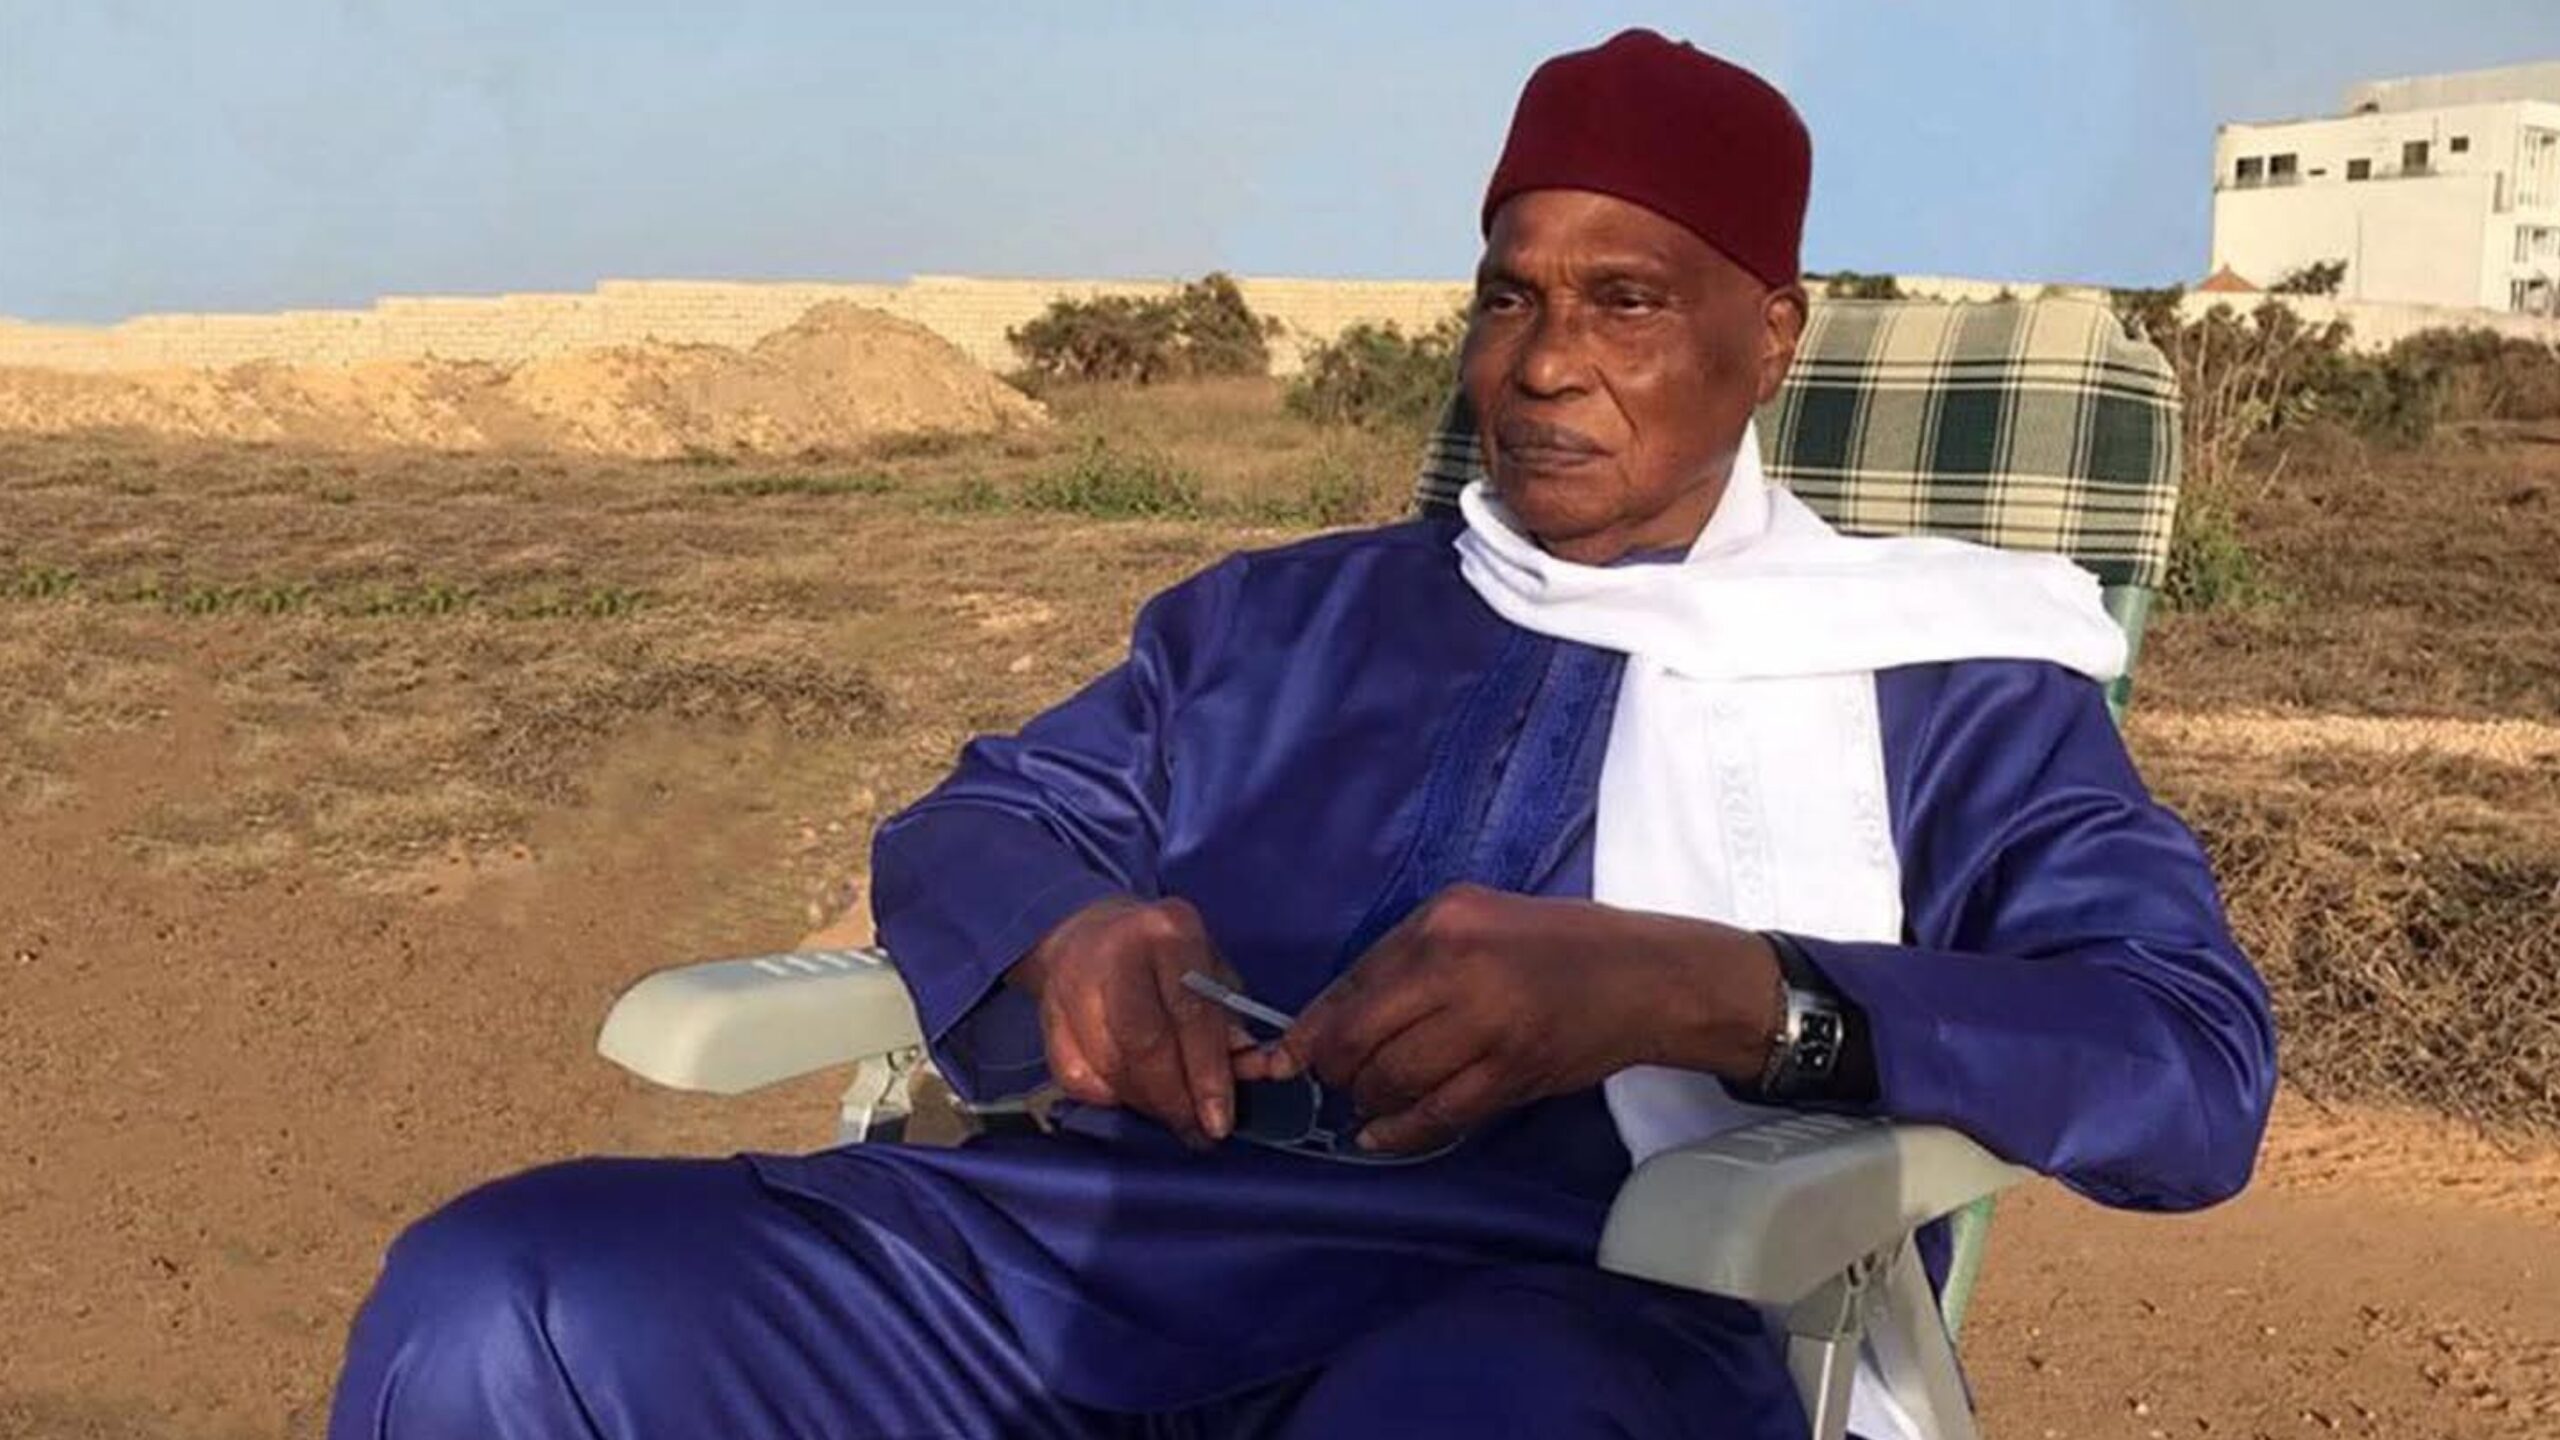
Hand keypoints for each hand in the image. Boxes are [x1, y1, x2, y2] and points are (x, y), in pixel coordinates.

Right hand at [1007, 895, 1245, 1147]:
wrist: (1083, 932)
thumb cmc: (1161, 954)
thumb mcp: (1208, 966)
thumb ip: (1229, 1018)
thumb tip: (1245, 1070)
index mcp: (1168, 933)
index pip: (1191, 1013)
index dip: (1207, 1075)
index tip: (1219, 1120)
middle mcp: (1117, 954)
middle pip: (1144, 1044)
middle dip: (1174, 1099)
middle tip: (1195, 1129)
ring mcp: (1073, 985)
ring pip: (1111, 1068)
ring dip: (1147, 1104)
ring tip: (1172, 1115)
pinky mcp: (1047, 1018)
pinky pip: (1080, 1080)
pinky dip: (1112, 1098)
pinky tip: (1133, 1095)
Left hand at [1250, 884, 1780, 1154]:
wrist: (1643, 976)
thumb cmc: (1551, 942)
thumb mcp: (1472, 919)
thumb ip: (1403, 961)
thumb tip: (1329, 1016)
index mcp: (1441, 924)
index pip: (1351, 985)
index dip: (1306, 1032)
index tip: (1277, 1060)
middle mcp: (1457, 970)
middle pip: (1359, 1038)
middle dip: (1332, 1069)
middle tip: (1333, 1079)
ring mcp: (1486, 1026)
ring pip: (1391, 1079)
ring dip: (1365, 1099)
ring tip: (1366, 1099)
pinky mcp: (1511, 1075)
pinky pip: (1435, 1116)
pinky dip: (1396, 1133)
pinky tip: (1378, 1135)